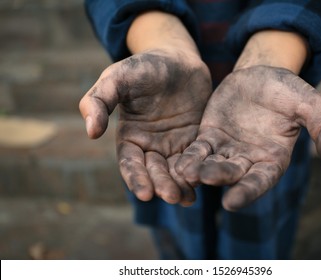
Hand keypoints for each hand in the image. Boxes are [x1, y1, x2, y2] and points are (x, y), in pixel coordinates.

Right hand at [79, 49, 211, 204]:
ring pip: (176, 171)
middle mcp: (151, 146)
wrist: (177, 57)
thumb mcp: (117, 78)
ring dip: (180, 185)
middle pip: (155, 172)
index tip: (144, 194)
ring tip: (187, 197)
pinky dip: (198, 172)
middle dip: (162, 185)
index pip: (130, 164)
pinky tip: (204, 183)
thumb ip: (99, 101)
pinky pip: (196, 159)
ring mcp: (174, 144)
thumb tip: (91, 133)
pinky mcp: (195, 139)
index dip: (136, 179)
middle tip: (172, 197)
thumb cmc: (143, 66)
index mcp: (130, 137)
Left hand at [175, 65, 320, 210]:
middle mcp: (248, 160)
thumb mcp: (311, 104)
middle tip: (206, 180)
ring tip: (187, 174)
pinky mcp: (209, 137)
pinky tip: (179, 164)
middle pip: (233, 174)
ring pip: (211, 164)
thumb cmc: (288, 90)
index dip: (248, 191)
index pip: (260, 181)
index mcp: (273, 159)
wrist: (262, 74)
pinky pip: (198, 150)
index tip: (232, 202)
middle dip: (219, 177)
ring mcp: (227, 150)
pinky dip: (190, 157)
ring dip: (199, 171)